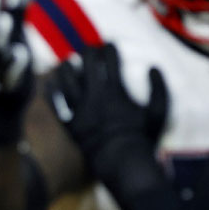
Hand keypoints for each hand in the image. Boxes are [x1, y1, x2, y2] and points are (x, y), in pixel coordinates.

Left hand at [49, 44, 168, 172]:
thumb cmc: (143, 139)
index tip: (110, 45)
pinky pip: (56, 105)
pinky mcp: (71, 125)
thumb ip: (159, 88)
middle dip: (88, 52)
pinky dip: (52, 93)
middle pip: (86, 64)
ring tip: (66, 62)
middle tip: (89, 49)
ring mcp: (80, 110)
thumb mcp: (158, 113)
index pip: (110, 60)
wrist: (123, 164)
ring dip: (66, 68)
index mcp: (115, 91)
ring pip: (66, 80)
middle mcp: (95, 96)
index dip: (109, 48)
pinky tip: (49, 84)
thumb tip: (154, 67)